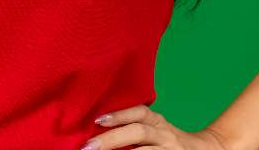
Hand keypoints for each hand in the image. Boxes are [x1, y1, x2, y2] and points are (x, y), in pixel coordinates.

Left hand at [81, 103, 233, 149]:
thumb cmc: (170, 141)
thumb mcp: (157, 129)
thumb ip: (135, 126)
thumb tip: (98, 128)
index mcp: (159, 123)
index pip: (140, 113)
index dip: (119, 115)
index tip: (97, 120)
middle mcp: (165, 135)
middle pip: (138, 132)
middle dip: (111, 139)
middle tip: (88, 147)